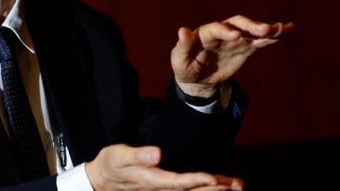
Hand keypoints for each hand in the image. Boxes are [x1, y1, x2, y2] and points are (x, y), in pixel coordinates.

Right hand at [85, 144, 244, 189]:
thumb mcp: (120, 156)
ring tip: (237, 185)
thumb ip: (139, 155)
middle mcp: (160, 188)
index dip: (195, 181)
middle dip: (214, 189)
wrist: (102, 178)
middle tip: (236, 185)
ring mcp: (163, 190)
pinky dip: (204, 189)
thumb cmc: (111, 164)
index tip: (213, 179)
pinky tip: (220, 186)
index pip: (177, 183)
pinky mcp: (165, 188)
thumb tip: (157, 153)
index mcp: (151, 181)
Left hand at [171, 15, 293, 95]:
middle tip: (264, 30)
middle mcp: (222, 32)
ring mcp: (235, 39)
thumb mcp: (179, 60)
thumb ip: (183, 46)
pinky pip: (260, 40)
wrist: (197, 77)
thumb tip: (182, 31)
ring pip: (252, 30)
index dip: (226, 31)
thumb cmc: (185, 67)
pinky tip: (288, 30)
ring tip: (281, 28)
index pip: (216, 28)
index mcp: (205, 34)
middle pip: (238, 23)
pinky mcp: (245, 47)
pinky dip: (274, 36)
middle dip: (251, 26)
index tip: (237, 36)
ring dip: (266, 28)